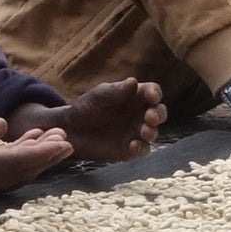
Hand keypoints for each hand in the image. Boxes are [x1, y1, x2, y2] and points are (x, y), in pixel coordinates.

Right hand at [0, 115, 74, 201]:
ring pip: (7, 171)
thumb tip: (1, 126)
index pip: (16, 164)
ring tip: (48, 139)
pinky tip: (10, 143)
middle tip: (67, 140)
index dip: (42, 154)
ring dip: (28, 156)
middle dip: (43, 156)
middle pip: (18, 171)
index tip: (65, 143)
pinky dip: (7, 157)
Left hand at [27, 78, 162, 163]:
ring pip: (153, 131)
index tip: (152, 96)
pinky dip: (141, 148)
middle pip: (159, 112)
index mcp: (135, 96)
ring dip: (152, 131)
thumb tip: (133, 82)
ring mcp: (136, 132)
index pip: (152, 92)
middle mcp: (140, 114)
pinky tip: (133, 146)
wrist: (71, 131)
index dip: (155, 93)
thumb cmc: (86, 107)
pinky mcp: (130, 149)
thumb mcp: (99, 96)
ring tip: (144, 131)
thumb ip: (116, 91)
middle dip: (158, 114)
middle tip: (150, 117)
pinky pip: (142, 149)